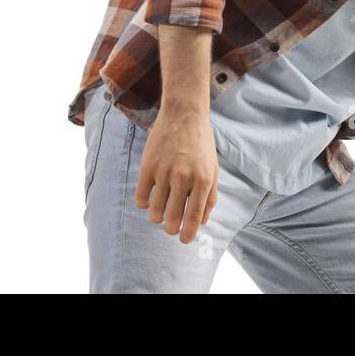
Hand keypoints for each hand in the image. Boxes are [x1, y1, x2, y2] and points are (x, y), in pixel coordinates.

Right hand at [134, 109, 218, 243]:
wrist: (184, 115)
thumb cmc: (201, 144)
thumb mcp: (214, 169)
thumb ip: (210, 197)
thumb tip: (202, 221)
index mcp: (202, 180)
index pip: (193, 217)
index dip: (188, 234)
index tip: (184, 240)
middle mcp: (183, 178)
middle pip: (171, 219)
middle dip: (171, 228)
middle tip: (171, 226)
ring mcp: (163, 172)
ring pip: (155, 212)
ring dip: (157, 217)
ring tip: (161, 211)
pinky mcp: (147, 166)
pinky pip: (141, 198)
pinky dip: (144, 203)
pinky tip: (150, 198)